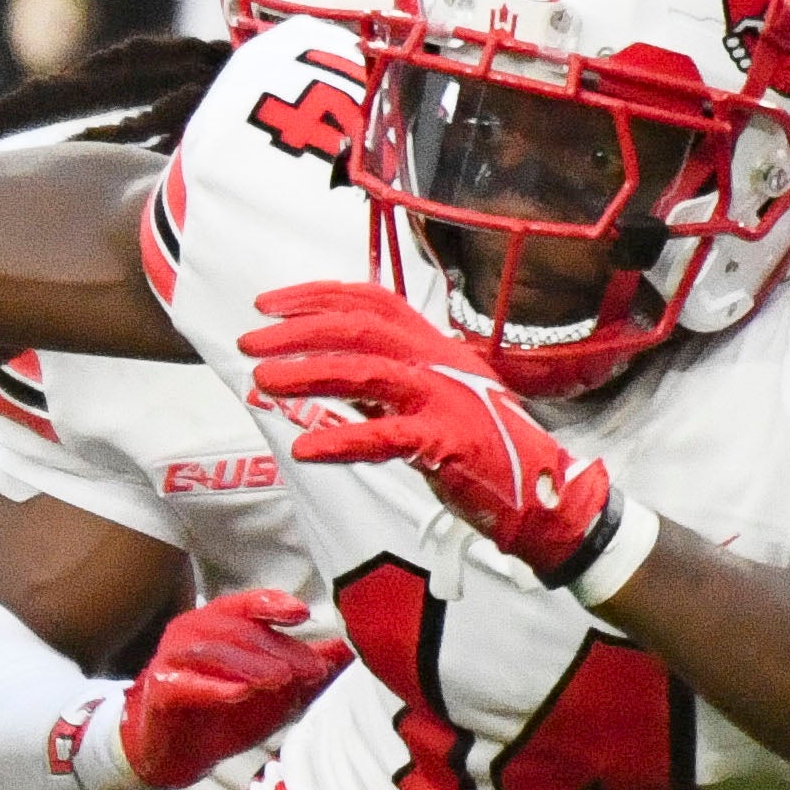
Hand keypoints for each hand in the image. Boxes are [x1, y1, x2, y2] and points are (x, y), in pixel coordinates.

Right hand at [116, 588, 350, 789]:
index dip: (274, 604)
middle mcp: (192, 632)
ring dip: (250, 664)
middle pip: (237, 630)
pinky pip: (185, 684)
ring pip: (211, 651)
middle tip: (311, 669)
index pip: (248, 604)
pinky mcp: (160, 691)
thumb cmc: (226, 714)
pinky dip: (214, 687)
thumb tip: (350, 650)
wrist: (179, 756)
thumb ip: (309, 669)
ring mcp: (171, 660)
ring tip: (281, 680)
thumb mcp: (277, 692)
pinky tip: (240, 694)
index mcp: (219, 623)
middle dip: (278, 648)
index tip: (303, 615)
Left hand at [247, 279, 611, 582]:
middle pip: (359, 329)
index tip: (266, 306)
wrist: (539, 492)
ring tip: (262, 382)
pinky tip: (305, 446)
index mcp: (432, 344)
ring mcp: (445, 399)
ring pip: (367, 373)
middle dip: (297, 332)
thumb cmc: (479, 447)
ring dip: (308, 374)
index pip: (369, 300)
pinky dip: (342, 439)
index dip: (314, 297)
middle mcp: (438, 360)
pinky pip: (386, 437)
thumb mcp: (425, 400)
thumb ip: (377, 384)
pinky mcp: (447, 442)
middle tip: (249, 344)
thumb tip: (316, 370)